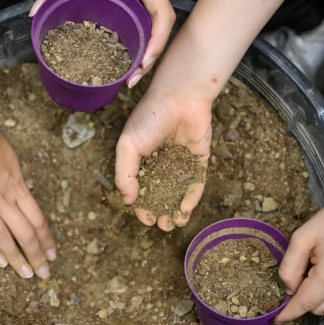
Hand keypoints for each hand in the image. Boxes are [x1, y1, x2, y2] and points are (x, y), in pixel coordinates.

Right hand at [0, 103, 55, 279]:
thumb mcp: (11, 157)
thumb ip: (18, 178)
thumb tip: (26, 188)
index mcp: (19, 187)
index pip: (38, 220)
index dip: (46, 239)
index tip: (53, 254)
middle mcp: (5, 200)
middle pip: (26, 234)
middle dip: (37, 256)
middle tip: (44, 274)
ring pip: (4, 239)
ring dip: (17, 258)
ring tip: (26, 274)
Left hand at [29, 0, 174, 87]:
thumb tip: (35, 11)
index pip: (163, 17)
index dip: (157, 44)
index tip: (143, 64)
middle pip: (163, 26)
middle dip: (152, 54)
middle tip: (133, 78)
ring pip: (158, 21)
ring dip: (148, 46)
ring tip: (131, 69)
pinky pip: (148, 12)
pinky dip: (143, 32)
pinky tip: (127, 45)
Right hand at [115, 90, 211, 230]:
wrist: (180, 98)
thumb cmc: (149, 119)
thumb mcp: (128, 147)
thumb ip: (124, 174)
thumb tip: (127, 200)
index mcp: (142, 159)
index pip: (142, 189)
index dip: (143, 206)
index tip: (146, 219)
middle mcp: (161, 162)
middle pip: (161, 194)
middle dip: (161, 211)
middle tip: (162, 226)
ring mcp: (181, 162)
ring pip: (178, 191)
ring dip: (176, 209)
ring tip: (174, 224)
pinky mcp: (199, 159)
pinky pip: (196, 181)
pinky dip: (191, 197)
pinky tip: (185, 209)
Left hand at [275, 173, 323, 322]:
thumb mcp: (303, 236)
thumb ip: (290, 266)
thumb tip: (288, 289)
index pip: (305, 303)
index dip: (289, 313)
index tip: (275, 320)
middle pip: (318, 308)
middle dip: (304, 299)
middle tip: (299, 274)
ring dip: (319, 294)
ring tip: (318, 266)